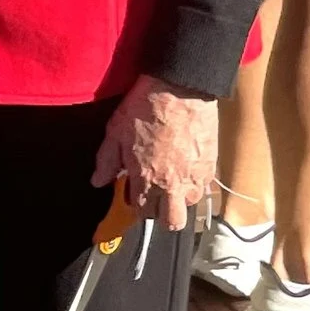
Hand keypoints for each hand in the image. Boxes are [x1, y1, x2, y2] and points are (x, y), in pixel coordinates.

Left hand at [94, 72, 217, 231]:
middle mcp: (172, 185)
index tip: (135, 191)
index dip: (137, 203)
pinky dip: (195, 183)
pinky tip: (185, 167)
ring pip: (189, 205)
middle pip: (171, 221)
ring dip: (180, 198)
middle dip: (162, 213)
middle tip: (155, 193)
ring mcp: (194, 176)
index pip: (143, 211)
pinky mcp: (211, 164)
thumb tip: (98, 181)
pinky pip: (204, 186)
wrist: (179, 88)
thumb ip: (106, 162)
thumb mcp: (115, 133)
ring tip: (171, 179)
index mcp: (147, 179)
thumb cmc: (143, 108)